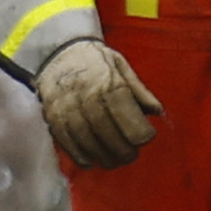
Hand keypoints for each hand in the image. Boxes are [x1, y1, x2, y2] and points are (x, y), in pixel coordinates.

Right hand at [35, 41, 164, 168]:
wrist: (58, 50)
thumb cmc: (95, 60)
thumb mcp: (121, 66)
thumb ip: (139, 90)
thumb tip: (158, 112)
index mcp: (109, 83)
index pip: (128, 117)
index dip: (141, 133)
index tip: (147, 138)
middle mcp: (87, 97)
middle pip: (108, 133)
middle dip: (123, 150)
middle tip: (131, 156)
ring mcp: (67, 108)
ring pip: (87, 141)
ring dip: (103, 156)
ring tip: (114, 160)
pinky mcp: (52, 116)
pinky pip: (67, 142)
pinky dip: (80, 156)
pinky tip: (92, 161)